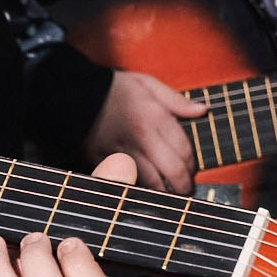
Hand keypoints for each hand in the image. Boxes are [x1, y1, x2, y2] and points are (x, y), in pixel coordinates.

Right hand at [84, 69, 206, 193]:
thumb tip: (202, 110)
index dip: (192, 165)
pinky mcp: (105, 162)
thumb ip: (176, 100)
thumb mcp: (147, 84)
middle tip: (185, 189)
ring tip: (167, 192)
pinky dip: (137, 188)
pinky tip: (142, 189)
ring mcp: (123, 152)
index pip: (184, 151)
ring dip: (163, 191)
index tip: (191, 170)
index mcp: (154, 117)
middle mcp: (142, 138)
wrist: (74, 95)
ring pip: (152, 182)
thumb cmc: (113, 88)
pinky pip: (127, 182)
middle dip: (183, 185)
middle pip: (172, 171)